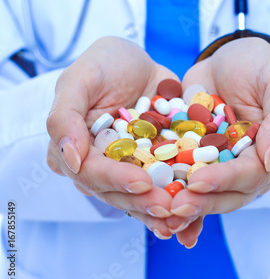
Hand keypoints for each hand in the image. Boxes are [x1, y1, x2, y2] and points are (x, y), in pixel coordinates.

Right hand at [47, 37, 183, 236]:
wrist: (139, 60)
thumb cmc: (103, 62)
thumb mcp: (79, 78)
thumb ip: (65, 116)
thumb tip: (69, 159)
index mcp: (75, 148)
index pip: (90, 172)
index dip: (114, 179)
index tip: (140, 183)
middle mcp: (100, 164)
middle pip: (118, 191)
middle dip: (142, 202)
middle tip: (168, 208)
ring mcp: (129, 166)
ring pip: (142, 196)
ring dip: (162, 210)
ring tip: (184, 218)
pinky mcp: (154, 164)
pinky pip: (166, 185)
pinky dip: (180, 198)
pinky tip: (195, 215)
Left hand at [169, 38, 269, 247]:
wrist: (224, 57)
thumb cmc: (256, 64)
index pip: (254, 174)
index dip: (227, 180)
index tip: (199, 181)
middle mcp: (254, 165)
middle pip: (231, 193)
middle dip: (204, 201)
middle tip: (175, 207)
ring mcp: (226, 164)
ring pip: (210, 193)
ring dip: (189, 207)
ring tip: (165, 213)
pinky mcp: (201, 159)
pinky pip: (190, 182)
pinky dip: (178, 197)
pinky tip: (162, 215)